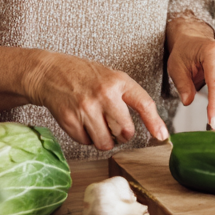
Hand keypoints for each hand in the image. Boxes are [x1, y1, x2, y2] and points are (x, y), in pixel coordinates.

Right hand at [23, 51, 168, 151]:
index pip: (144, 104)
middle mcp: (104, 94)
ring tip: (98, 125)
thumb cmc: (86, 77)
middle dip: (123, 136)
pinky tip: (82, 122)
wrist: (51, 72)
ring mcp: (86, 107)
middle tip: (116, 128)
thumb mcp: (112, 78)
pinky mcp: (69, 120)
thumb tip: (153, 125)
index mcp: (119, 81)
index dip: (155, 122)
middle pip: (125, 131)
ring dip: (104, 140)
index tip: (162, 135)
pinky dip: (86, 138)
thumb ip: (129, 97)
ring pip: (105, 143)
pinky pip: (86, 142)